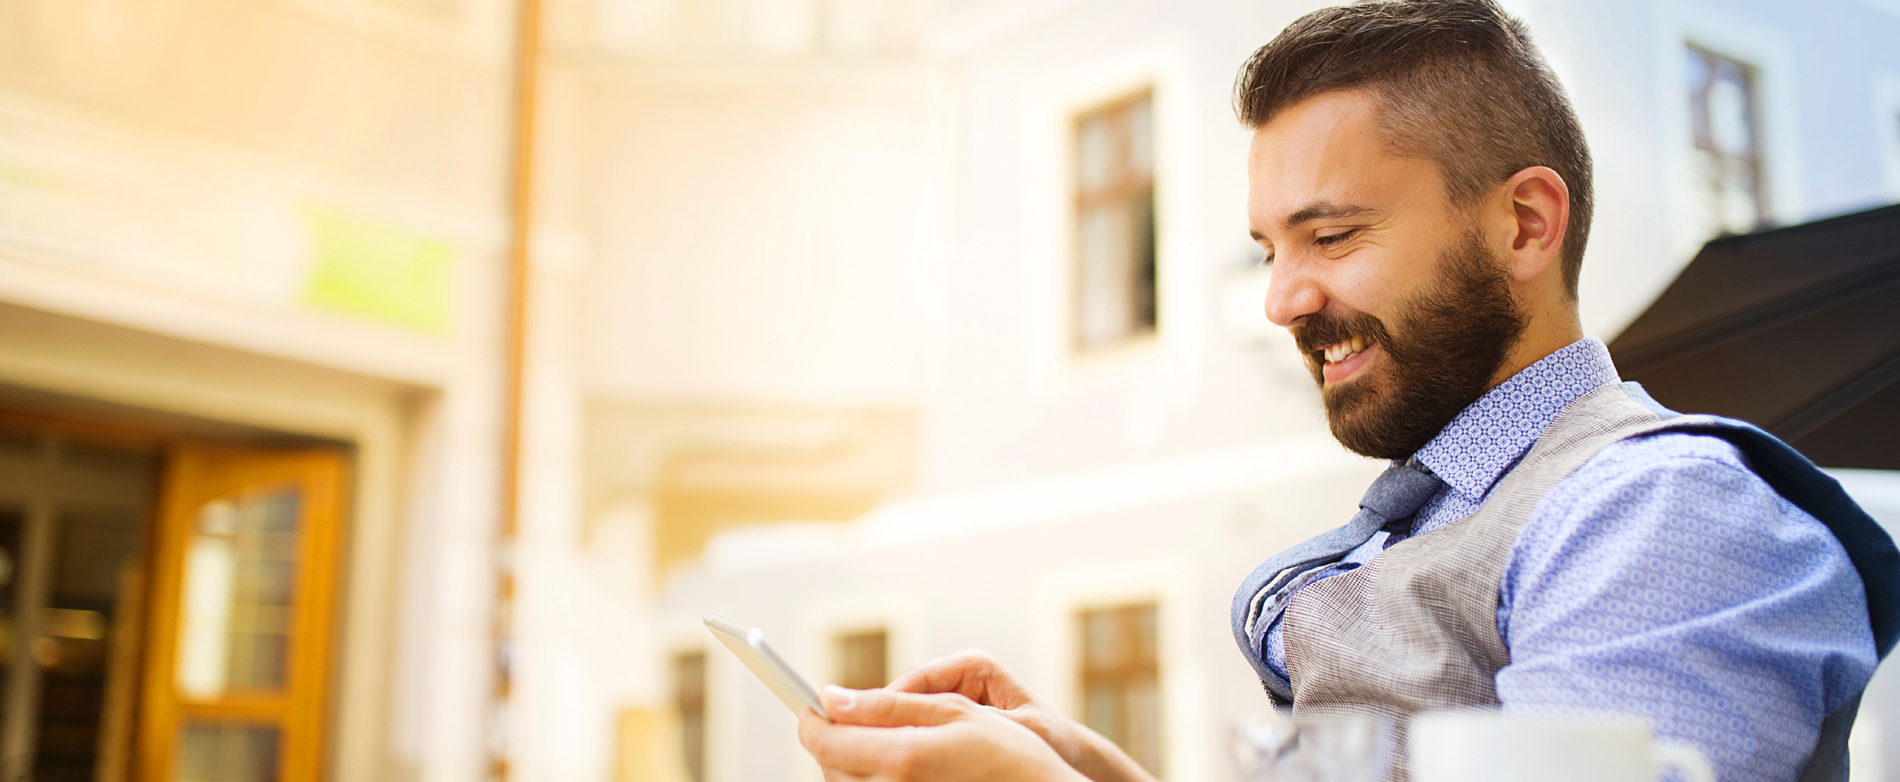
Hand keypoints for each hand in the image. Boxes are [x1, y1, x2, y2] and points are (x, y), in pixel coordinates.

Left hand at [797, 685, 1084, 781]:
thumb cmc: (1008, 753)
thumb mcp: (953, 712)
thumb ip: (887, 704)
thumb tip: (833, 698)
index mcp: (901, 757)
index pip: (823, 739)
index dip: (810, 718)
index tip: (811, 704)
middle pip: (829, 765)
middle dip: (831, 738)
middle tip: (850, 716)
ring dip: (849, 760)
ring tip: (881, 740)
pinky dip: (869, 778)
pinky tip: (895, 765)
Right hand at [887, 650, 1157, 781]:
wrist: (1071, 760)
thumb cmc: (1052, 741)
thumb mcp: (1013, 729)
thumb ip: (972, 722)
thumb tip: (926, 723)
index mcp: (974, 666)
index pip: (917, 680)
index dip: (887, 703)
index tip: (865, 724)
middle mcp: (959, 679)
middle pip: (906, 697)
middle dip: (884, 719)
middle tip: (861, 742)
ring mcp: (953, 701)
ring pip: (909, 716)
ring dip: (893, 734)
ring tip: (877, 756)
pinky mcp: (951, 721)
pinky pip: (920, 732)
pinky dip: (907, 746)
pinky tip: (895, 764)